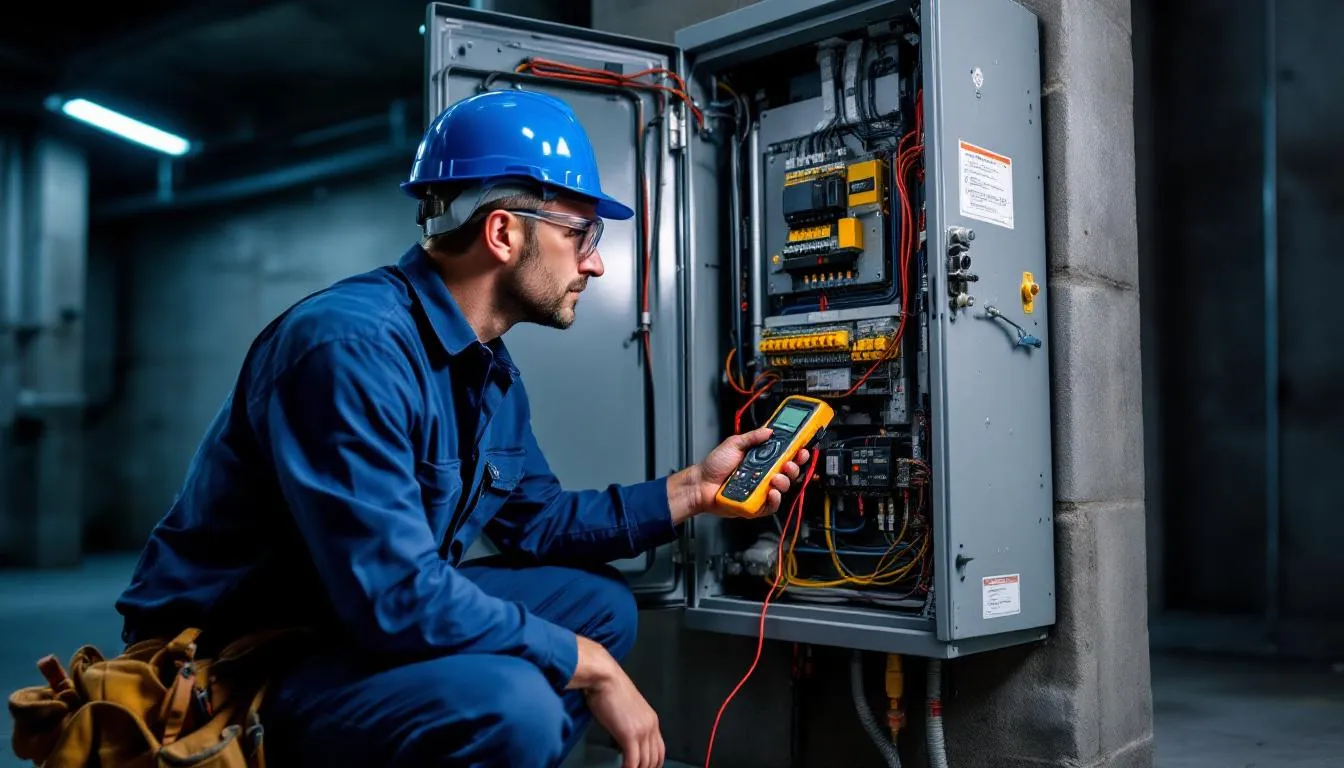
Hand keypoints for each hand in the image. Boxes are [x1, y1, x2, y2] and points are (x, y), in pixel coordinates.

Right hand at [569, 636, 663, 767]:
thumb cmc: (610, 689)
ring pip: (645, 762)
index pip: (659, 750)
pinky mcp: (629, 734)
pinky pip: (633, 761)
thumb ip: (631, 725)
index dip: (653, 764)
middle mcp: (651, 726)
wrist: (604, 677)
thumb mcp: (627, 709)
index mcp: (652, 720)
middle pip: (655, 759)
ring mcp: (642, 730)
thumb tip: (624, 743)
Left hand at [692, 426, 809, 517]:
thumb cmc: (714, 465)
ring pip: (783, 488)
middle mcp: (764, 475)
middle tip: (789, 464)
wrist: (700, 484)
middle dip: (794, 467)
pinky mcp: (756, 505)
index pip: (785, 456)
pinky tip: (771, 492)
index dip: (796, 453)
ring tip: (775, 478)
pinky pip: (772, 505)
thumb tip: (769, 430)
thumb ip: (752, 437)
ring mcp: (761, 490)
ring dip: (784, 482)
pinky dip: (775, 499)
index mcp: (762, 460)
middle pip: (789, 473)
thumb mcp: (734, 444)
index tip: (802, 448)